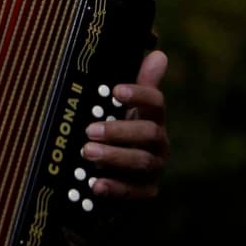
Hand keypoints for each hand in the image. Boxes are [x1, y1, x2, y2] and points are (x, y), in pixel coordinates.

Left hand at [81, 49, 169, 198]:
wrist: (120, 171)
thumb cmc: (121, 130)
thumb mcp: (124, 107)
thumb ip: (139, 83)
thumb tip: (158, 53)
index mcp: (153, 117)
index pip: (156, 102)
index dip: (139, 94)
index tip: (116, 90)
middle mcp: (159, 142)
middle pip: (149, 133)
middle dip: (119, 130)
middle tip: (90, 129)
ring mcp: (155, 168)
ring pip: (142, 162)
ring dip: (114, 157)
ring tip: (86, 152)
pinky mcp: (147, 191)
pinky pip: (136, 192)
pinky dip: (115, 188)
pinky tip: (95, 184)